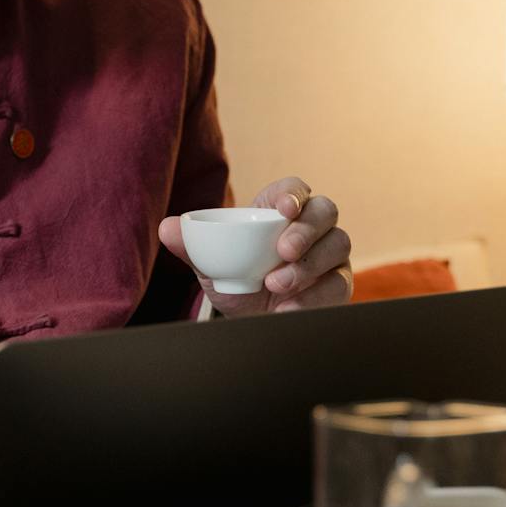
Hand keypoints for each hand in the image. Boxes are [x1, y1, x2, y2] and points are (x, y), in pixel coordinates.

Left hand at [158, 176, 352, 315]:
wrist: (252, 317)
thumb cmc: (237, 278)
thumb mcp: (212, 264)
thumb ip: (192, 246)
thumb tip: (166, 228)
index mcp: (279, 209)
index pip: (295, 189)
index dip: (294, 194)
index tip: (284, 209)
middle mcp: (312, 226)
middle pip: (326, 210)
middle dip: (307, 230)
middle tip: (283, 251)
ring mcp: (329, 253)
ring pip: (338, 243)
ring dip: (309, 265)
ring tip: (277, 285)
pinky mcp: (338, 282)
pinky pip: (338, 283)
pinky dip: (314, 296)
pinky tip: (289, 308)